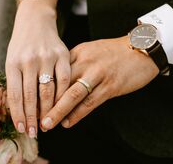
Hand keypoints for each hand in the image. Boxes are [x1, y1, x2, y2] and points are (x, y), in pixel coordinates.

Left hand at [5, 0, 69, 137]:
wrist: (35, 20)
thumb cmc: (22, 44)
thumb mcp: (12, 59)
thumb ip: (15, 81)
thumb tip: (18, 108)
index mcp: (13, 63)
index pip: (15, 95)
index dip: (18, 114)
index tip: (22, 128)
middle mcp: (29, 60)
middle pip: (30, 96)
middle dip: (32, 118)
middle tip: (34, 132)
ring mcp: (47, 57)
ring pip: (48, 91)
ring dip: (47, 111)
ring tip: (47, 124)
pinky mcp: (62, 54)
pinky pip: (64, 80)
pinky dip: (62, 96)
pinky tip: (61, 106)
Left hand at [41, 36, 158, 129]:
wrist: (141, 48)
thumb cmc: (113, 52)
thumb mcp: (90, 51)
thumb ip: (74, 63)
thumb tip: (57, 79)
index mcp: (77, 53)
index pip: (54, 72)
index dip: (42, 88)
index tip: (31, 101)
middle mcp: (85, 62)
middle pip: (60, 84)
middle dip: (45, 102)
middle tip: (34, 116)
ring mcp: (98, 74)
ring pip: (73, 95)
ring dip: (58, 112)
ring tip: (47, 124)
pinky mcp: (111, 85)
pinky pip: (90, 102)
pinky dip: (78, 114)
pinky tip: (68, 122)